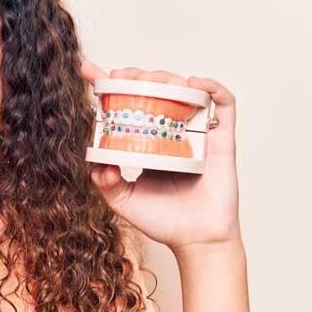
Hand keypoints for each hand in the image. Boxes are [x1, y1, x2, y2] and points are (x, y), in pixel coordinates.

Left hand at [79, 61, 241, 256]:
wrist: (195, 240)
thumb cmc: (161, 220)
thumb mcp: (121, 199)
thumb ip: (104, 181)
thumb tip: (102, 161)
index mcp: (145, 141)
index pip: (125, 105)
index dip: (108, 84)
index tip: (89, 71)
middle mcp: (170, 131)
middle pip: (154, 89)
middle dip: (137, 76)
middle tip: (123, 78)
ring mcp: (196, 133)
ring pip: (185, 89)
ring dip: (168, 77)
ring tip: (154, 80)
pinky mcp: (220, 140)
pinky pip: (223, 106)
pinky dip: (213, 88)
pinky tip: (196, 83)